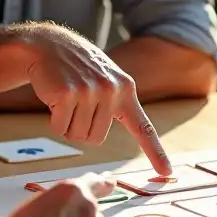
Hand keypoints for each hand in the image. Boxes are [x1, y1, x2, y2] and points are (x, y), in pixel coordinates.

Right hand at [17, 24, 170, 175]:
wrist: (51, 45)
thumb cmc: (79, 68)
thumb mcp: (107, 80)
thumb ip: (117, 101)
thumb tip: (110, 133)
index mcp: (126, 90)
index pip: (143, 127)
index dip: (155, 152)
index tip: (166, 171)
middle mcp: (112, 91)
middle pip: (96, 139)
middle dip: (82, 129)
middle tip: (77, 104)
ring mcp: (90, 91)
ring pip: (77, 136)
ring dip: (67, 123)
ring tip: (67, 98)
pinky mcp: (68, 94)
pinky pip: (59, 127)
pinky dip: (54, 119)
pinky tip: (55, 96)